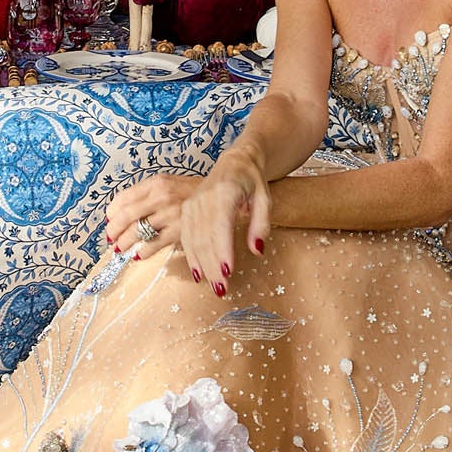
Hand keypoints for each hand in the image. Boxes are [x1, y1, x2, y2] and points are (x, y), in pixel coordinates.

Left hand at [106, 174, 201, 257]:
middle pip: (126, 216)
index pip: (123, 198)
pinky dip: (143, 252)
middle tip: (111, 238)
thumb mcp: (168, 183)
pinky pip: (154, 244)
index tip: (109, 221)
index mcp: (156, 183)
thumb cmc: (192, 191)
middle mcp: (161, 196)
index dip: (112, 213)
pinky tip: (139, 254)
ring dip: (125, 243)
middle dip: (114, 231)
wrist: (220, 194)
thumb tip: (122, 212)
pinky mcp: (180, 231)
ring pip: (138, 232)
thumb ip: (147, 195)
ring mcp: (171, 214)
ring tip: (120, 248)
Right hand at [178, 152, 270, 295]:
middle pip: (205, 237)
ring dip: (203, 266)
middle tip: (222, 289)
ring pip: (193, 240)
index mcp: (225, 192)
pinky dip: (191, 257)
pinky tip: (198, 274)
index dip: (222, 250)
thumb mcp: (265, 199)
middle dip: (212, 265)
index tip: (227, 272)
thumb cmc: (252, 182)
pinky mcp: (186, 211)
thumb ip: (261, 224)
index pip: (221, 225)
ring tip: (213, 286)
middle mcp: (204, 199)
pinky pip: (186, 237)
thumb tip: (257, 250)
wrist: (234, 162)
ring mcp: (192, 205)